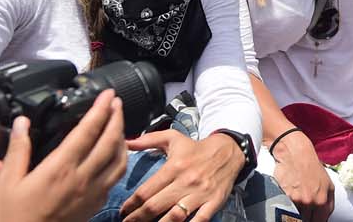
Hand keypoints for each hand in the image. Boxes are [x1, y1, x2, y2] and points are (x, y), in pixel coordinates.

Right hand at [0, 90, 127, 221]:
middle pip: (110, 142)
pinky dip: (119, 163)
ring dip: (122, 140)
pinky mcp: (93, 208)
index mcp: (59, 169)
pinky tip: (113, 158)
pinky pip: (114, 180)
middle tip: (117, 103)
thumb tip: (21, 122)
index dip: (101, 109)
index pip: (88, 131)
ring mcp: (91, 195)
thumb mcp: (5, 184)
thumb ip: (17, 150)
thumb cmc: (8, 218)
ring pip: (119, 162)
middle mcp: (81, 180)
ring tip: (118, 126)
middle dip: (117, 118)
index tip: (108, 94)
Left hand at [119, 130, 244, 221]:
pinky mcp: (214, 202)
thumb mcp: (173, 138)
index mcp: (174, 167)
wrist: (229, 150)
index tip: (123, 211)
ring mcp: (201, 193)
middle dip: (137, 218)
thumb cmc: (196, 147)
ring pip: (174, 217)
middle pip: (155, 206)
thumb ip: (148, 140)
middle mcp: (187, 181)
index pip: (146, 191)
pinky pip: (199, 221)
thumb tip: (126, 142)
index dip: (130, 205)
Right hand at [270, 131, 333, 221]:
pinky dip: (284, 206)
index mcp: (323, 201)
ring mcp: (297, 200)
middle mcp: (311, 202)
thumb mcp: (328, 185)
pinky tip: (288, 197)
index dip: (314, 221)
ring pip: (294, 217)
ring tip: (295, 201)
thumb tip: (324, 218)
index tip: (311, 219)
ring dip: (293, 212)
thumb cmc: (312, 167)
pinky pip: (283, 208)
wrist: (296, 154)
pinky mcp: (284, 197)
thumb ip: (328, 204)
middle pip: (306, 221)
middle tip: (303, 209)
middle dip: (304, 218)